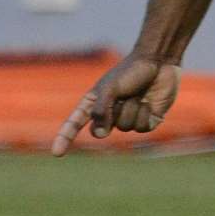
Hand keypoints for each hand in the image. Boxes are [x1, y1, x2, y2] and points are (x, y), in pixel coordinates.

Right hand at [50, 54, 180, 155]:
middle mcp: (109, 114)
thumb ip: (100, 110)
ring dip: (130, 109)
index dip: (65, 138)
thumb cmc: (130, 71)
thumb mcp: (110, 88)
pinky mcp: (146, 122)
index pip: (74, 124)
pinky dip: (143, 113)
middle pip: (101, 131)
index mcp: (94, 103)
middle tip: (120, 99)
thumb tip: (99, 135)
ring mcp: (127, 119)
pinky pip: (140, 128)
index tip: (56, 153)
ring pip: (124, 127)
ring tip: (136, 94)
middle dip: (110, 116)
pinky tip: (148, 101)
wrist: (158, 62)